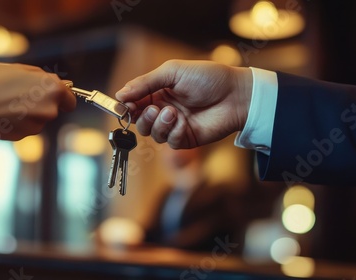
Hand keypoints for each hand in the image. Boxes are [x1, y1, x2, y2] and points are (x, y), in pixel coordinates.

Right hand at [0, 61, 75, 141]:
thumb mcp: (14, 68)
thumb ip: (38, 76)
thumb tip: (54, 82)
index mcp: (51, 88)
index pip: (69, 98)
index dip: (61, 96)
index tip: (51, 96)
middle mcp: (49, 109)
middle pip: (53, 109)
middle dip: (40, 103)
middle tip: (16, 94)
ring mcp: (35, 125)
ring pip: (38, 119)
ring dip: (26, 113)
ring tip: (2, 102)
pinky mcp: (22, 137)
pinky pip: (24, 128)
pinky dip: (16, 123)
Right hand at [115, 60, 252, 148]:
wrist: (235, 95)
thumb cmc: (207, 78)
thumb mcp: (172, 72)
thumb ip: (145, 83)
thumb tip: (119, 94)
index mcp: (158, 91)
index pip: (133, 101)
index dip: (125, 105)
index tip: (122, 106)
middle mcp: (163, 109)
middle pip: (139, 121)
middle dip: (141, 117)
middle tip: (154, 109)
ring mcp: (174, 125)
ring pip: (152, 134)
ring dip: (158, 124)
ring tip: (172, 113)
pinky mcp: (185, 138)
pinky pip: (169, 142)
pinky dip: (173, 132)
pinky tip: (183, 122)